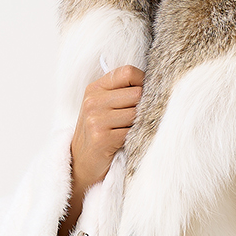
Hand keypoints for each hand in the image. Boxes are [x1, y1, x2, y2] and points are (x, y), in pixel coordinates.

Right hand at [58, 65, 143, 235]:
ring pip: (136, 113)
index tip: (148, 93)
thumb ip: (121, 92)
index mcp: (95, 88)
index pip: (127, 72)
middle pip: (136, 93)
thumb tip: (155, 82)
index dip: (143, 81)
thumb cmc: (98, 133)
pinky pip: (131, 132)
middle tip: (142, 117)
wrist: (80, 163)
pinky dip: (135, 137)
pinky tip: (129, 141)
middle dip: (144, 106)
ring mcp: (96, 119)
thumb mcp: (103, 107)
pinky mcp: (102, 138)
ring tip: (134, 130)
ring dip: (140, 123)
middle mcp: (93, 101)